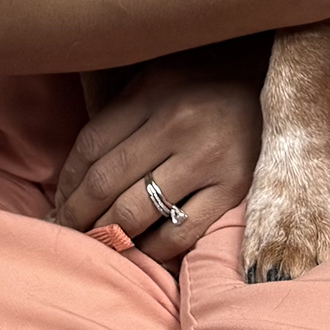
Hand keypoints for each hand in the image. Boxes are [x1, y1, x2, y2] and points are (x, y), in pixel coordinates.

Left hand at [53, 41, 268, 264]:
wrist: (273, 85)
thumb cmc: (205, 84)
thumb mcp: (160, 79)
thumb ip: (122, 113)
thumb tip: (74, 174)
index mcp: (154, 90)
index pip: (91, 144)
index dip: (67, 181)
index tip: (57, 204)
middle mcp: (178, 123)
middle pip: (105, 182)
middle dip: (76, 215)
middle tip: (63, 233)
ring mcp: (208, 158)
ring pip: (136, 212)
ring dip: (106, 235)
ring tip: (96, 243)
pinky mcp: (234, 187)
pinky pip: (178, 233)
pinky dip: (151, 249)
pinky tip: (141, 248)